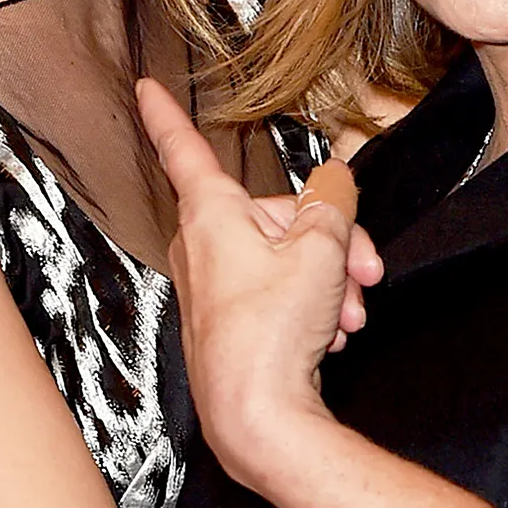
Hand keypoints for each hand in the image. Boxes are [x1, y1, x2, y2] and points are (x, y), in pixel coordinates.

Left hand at [138, 77, 383, 482]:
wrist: (258, 419)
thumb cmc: (272, 335)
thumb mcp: (322, 251)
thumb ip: (333, 202)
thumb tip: (335, 180)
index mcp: (212, 215)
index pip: (185, 150)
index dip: (165, 115)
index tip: (144, 88)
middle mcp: (203, 248)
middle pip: (274, 215)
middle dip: (330, 239)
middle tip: (363, 271)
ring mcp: (212, 289)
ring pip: (283, 258)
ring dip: (328, 281)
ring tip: (346, 315)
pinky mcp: (226, 324)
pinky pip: (276, 294)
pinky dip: (309, 307)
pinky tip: (328, 334)